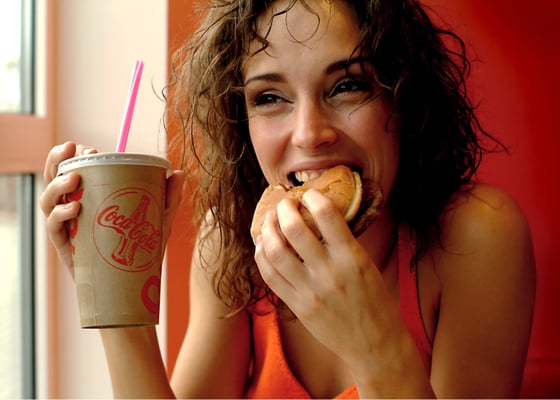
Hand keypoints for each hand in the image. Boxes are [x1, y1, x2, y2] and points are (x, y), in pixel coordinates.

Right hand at [39, 142, 184, 275]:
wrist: (132, 286)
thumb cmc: (141, 250)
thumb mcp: (158, 221)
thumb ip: (168, 198)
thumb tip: (178, 172)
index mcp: (90, 196)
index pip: (73, 168)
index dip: (73, 154)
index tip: (88, 148)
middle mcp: (73, 208)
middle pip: (53, 177)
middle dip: (58, 159)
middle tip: (75, 150)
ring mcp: (67, 227)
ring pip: (48, 200)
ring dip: (56, 184)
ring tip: (74, 179)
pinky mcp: (66, 247)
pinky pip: (54, 227)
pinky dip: (60, 215)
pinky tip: (75, 208)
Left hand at [254, 189, 402, 365]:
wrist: (374, 344)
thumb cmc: (375, 301)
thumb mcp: (367, 265)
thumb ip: (344, 242)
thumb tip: (319, 216)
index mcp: (352, 258)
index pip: (327, 215)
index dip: (313, 197)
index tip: (309, 194)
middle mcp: (329, 273)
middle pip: (294, 229)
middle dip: (284, 209)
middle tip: (284, 203)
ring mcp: (310, 291)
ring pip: (275, 251)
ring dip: (268, 230)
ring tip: (269, 221)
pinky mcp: (297, 306)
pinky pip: (270, 275)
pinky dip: (262, 255)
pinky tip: (264, 245)